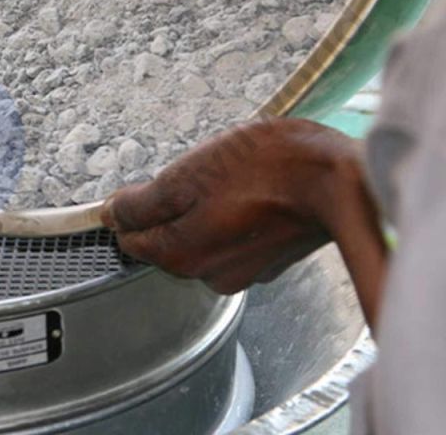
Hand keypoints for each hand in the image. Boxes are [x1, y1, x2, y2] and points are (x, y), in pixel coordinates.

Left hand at [100, 118, 386, 325]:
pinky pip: (234, 235)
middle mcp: (210, 275)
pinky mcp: (271, 259)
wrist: (337, 176)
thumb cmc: (265, 169)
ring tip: (232, 178)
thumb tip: (108, 216)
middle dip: (173, 208)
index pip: (131, 241)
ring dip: (206, 209)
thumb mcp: (185, 176)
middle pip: (167, 240)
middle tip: (199, 174)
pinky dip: (235, 214)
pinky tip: (253, 190)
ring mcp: (244, 271)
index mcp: (182, 257)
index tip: (146, 184)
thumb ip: (140, 204)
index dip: (131, 208)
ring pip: (201, 237)